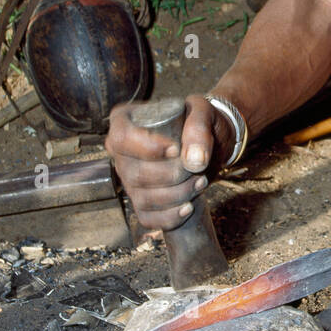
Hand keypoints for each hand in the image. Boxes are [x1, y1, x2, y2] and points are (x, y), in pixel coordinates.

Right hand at [105, 94, 233, 229]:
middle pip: (135, 174)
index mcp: (125, 122)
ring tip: (200, 182)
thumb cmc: (199, 123)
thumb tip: (194, 161)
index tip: (176, 150)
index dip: (148, 148)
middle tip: (198, 168)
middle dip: (171, 176)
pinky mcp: (142, 200)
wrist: (210, 143)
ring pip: (142, 198)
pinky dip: (169, 217)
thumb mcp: (204, 113)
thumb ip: (199, 129)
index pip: (122, 139)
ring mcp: (129, 179)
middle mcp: (121, 153)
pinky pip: (147, 217)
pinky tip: (188, 207)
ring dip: (176, 195)